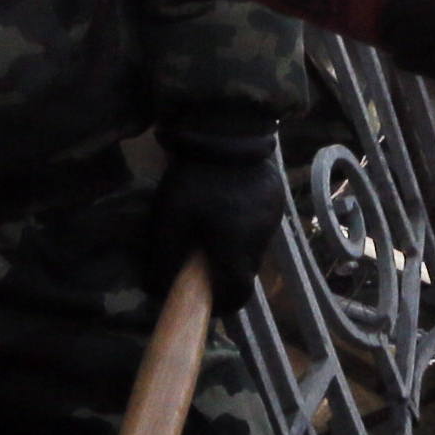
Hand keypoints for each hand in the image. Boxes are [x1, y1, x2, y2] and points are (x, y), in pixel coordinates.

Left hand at [149, 113, 287, 311]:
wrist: (230, 130)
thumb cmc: (197, 178)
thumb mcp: (170, 217)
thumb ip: (165, 257)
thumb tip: (158, 289)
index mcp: (235, 250)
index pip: (236, 296)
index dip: (219, 304)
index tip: (201, 298)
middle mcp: (260, 242)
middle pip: (244, 274)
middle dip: (222, 274)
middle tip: (198, 258)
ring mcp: (272, 221)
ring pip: (252, 251)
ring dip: (233, 249)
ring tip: (211, 227)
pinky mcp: (276, 202)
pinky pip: (259, 228)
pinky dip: (243, 228)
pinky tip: (226, 207)